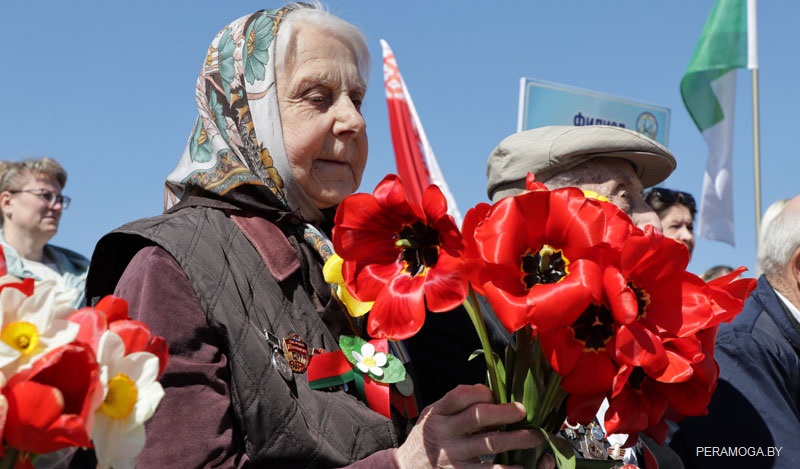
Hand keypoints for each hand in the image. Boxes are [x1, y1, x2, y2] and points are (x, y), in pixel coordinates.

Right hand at [395, 384, 553, 467]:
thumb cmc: (428, 437)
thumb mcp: (432, 414)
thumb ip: (455, 402)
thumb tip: (488, 390)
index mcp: (438, 413)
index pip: (459, 396)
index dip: (480, 392)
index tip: (492, 394)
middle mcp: (445, 433)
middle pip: (478, 417)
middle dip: (504, 412)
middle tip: (524, 410)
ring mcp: (453, 456)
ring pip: (489, 445)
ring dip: (516, 440)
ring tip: (535, 437)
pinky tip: (522, 467)